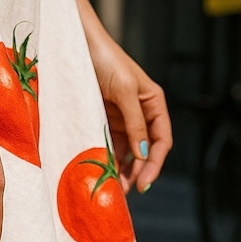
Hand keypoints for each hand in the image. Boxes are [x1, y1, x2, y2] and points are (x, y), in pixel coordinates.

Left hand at [89, 36, 171, 193]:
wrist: (79, 48)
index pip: (162, 141)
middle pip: (145, 151)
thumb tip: (143, 154)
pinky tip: (103, 174)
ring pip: (127, 153)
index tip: (144, 184)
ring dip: (123, 171)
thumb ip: (135, 123)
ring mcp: (122, 119)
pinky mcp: (103, 122)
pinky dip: (108, 161)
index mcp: (154, 104)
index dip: (155, 164)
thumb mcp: (126, 91)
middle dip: (138, 173)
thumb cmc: (106, 62)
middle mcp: (141, 114)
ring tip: (114, 189)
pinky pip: (109, 146)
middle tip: (126, 193)